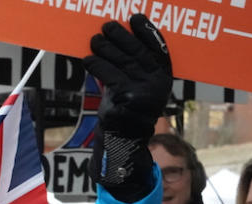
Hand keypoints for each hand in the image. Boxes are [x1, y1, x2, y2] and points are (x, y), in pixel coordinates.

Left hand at [84, 15, 171, 137]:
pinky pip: (108, 74)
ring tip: (95, 39)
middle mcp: (156, 82)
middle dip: (121, 36)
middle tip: (107, 26)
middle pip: (137, 51)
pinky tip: (88, 59)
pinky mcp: (126, 96)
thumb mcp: (138, 85)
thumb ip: (134, 66)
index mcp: (163, 77)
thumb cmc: (129, 106)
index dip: (147, 31)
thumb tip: (116, 39)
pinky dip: (96, 64)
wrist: (125, 137)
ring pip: (121, 61)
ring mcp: (142, 90)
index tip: (135, 18)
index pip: (158, 48)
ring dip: (105, 47)